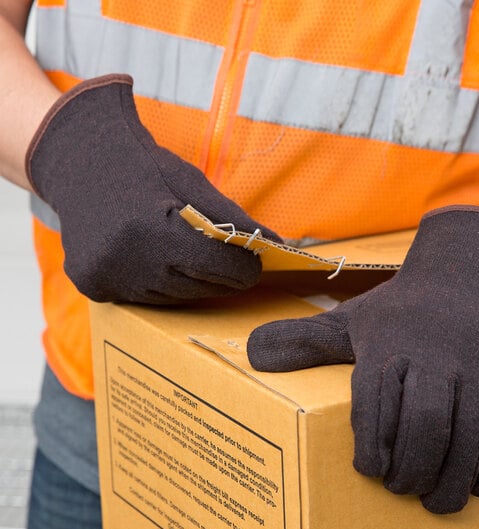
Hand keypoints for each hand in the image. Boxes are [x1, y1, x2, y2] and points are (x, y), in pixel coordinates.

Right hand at [26, 74, 279, 303]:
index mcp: (156, 229)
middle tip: (227, 262)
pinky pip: (143, 299)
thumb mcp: (193, 183)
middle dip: (220, 276)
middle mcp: (129, 260)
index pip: (221, 269)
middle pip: (200, 288)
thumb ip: (234, 219)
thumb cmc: (146, 169)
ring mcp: (107, 278)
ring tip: (186, 257)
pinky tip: (155, 260)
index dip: (244, 268)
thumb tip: (279, 246)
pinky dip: (158, 285)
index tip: (252, 263)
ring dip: (189, 282)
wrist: (82, 163)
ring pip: (173, 297)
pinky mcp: (94, 287)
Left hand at [247, 207, 478, 513]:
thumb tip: (249, 354)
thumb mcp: (354, 319)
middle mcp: (438, 356)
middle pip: (421, 429)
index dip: (370, 448)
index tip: (370, 470)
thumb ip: (306, 341)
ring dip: (443, 482)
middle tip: (400, 487)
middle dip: (408, 472)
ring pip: (462, 442)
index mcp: (390, 344)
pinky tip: (470, 483)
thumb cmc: (407, 309)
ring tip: (431, 498)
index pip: (373, 407)